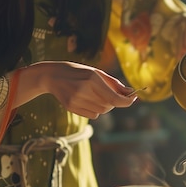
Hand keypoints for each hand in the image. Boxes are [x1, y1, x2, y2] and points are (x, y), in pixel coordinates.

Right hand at [13, 61, 136, 118]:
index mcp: (92, 79)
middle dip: (114, 101)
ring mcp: (76, 100)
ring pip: (102, 111)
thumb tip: (131, 92)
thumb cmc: (78, 72)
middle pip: (110, 105)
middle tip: (108, 92)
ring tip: (94, 94)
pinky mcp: (72, 108)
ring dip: (104, 105)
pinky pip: (93, 115)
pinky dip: (95, 109)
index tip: (133, 99)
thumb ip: (114, 83)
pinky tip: (86, 100)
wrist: (52, 76)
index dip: (126, 101)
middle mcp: (84, 90)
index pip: (114, 98)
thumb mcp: (96, 72)